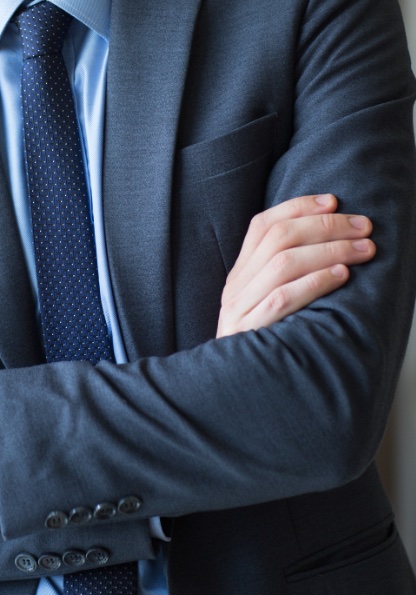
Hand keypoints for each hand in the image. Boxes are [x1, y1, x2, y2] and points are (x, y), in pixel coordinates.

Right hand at [217, 194, 374, 337]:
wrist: (231, 393)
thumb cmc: (260, 348)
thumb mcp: (263, 304)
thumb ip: (283, 277)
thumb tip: (328, 242)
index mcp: (238, 274)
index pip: (262, 225)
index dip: (299, 207)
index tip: (334, 200)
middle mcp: (236, 286)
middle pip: (279, 238)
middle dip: (326, 226)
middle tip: (363, 227)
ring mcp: (240, 309)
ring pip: (284, 262)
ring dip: (331, 250)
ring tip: (363, 250)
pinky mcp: (251, 332)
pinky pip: (283, 298)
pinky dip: (316, 282)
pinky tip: (341, 276)